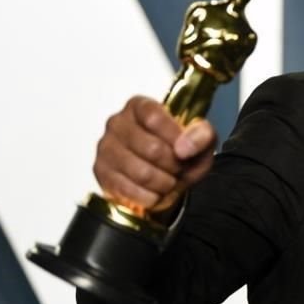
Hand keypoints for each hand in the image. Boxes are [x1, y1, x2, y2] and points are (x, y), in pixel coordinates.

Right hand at [93, 96, 216, 213]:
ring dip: (164, 183)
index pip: (154, 117)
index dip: (174, 137)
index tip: (186, 150)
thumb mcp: (201, 140)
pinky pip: (130, 190)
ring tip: (169, 181)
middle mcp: (118, 123)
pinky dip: (150, 197)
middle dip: (174, 165)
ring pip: (142, 173)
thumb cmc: (180, 153)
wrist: (165, 179)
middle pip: (151, 148)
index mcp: (140, 106)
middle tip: (179, 169)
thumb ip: (202, 135)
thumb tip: (185, 147)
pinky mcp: (101, 172)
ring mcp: (106, 148)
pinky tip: (155, 192)